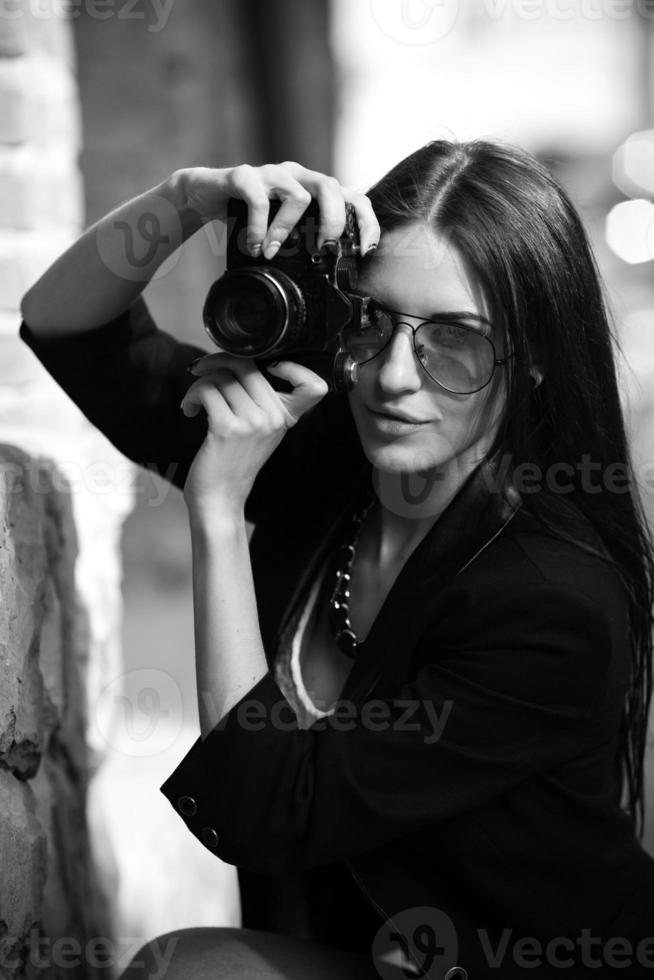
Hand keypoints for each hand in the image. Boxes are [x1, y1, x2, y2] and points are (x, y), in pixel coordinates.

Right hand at [175, 161, 379, 257]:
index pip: (353, 197)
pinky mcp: (243, 176)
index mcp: (312, 189)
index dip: (366, 222)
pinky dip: (258, 228)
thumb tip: (328, 276)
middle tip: (321, 250)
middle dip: (332, 222)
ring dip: (286, 231)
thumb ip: (304, 240)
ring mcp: (271, 173)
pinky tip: (254, 247)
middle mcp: (297, 176)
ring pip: (297, 196)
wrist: (205, 194)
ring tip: (272, 253)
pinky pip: (258, 200)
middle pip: (331, 187)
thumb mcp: (282, 228)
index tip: (365, 251)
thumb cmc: (249, 215)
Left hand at [180, 352, 328, 521]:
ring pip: (222, 376)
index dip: (296, 367)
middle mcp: (273, 418)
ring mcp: (252, 422)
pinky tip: (190, 409)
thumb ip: (261, 401)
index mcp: (285, 417)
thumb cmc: (233, 462)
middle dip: (218, 361)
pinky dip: (192, 395)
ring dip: (200, 382)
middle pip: (248, 365)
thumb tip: (235, 362)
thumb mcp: (261, 432)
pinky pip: (207, 390)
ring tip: (195, 400)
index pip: (314, 386)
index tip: (268, 367)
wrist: (220, 498)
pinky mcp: (226, 428)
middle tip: (202, 371)